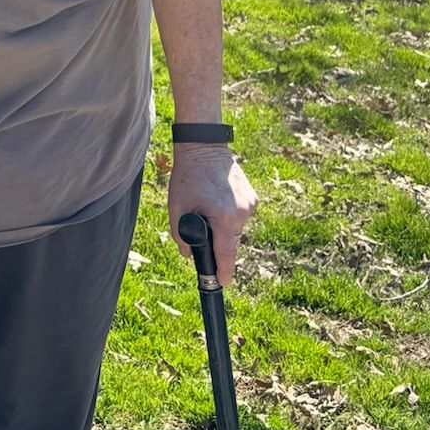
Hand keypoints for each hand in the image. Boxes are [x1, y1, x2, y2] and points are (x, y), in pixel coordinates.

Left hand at [168, 145, 256, 286]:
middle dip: (217, 242)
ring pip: (235, 228)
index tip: (221, 283)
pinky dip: (229, 215)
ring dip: (223, 226)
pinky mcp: (253, 198)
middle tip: (201, 226)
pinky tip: (217, 200)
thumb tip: (188, 254)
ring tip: (207, 205)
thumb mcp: (176, 208)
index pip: (226, 253)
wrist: (204, 147)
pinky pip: (240, 216)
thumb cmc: (187, 177)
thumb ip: (180, 235)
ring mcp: (250, 204)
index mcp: (224, 217)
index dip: (223, 271)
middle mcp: (242, 213)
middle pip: (230, 241)